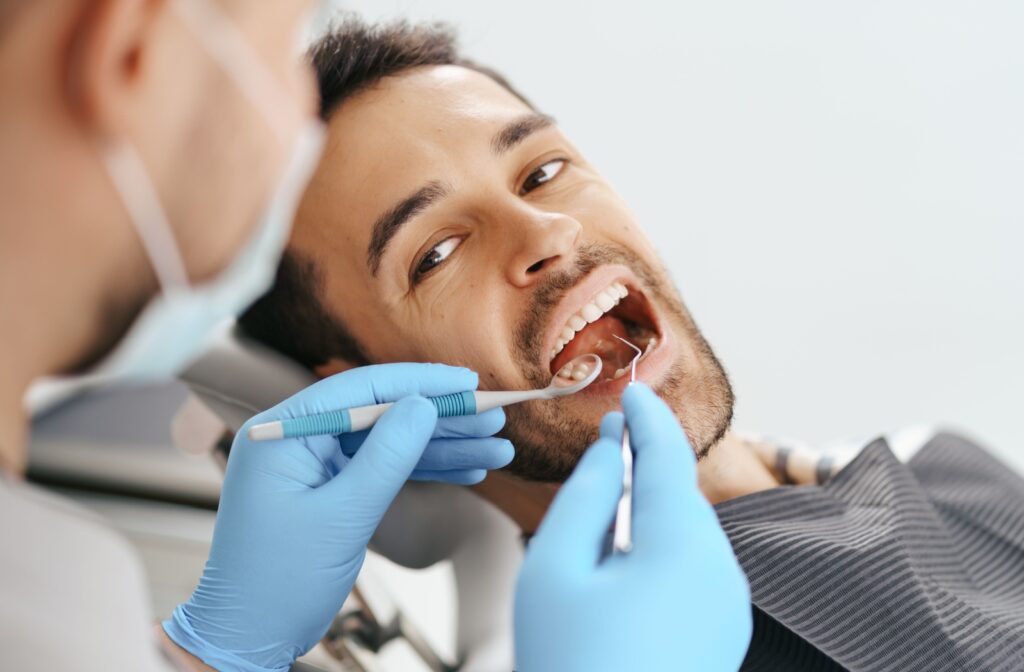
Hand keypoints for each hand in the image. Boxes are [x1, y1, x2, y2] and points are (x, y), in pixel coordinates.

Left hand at [163, 363, 512, 671]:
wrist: (248, 635)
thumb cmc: (280, 579)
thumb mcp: (342, 516)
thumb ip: (386, 456)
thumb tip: (424, 404)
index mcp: (283, 431)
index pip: (361, 389)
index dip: (420, 381)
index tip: (469, 382)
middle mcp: (298, 437)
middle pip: (381, 412)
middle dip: (441, 418)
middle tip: (494, 417)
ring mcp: (314, 463)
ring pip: (389, 442)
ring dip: (442, 447)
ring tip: (497, 448)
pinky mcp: (330, 489)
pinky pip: (382, 469)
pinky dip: (423, 471)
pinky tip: (469, 471)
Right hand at [514, 383, 751, 671]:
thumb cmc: (572, 666)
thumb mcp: (555, 573)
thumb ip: (582, 499)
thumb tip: (606, 453)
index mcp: (680, 545)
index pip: (664, 456)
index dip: (645, 418)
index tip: (630, 390)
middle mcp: (720, 569)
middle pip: (678, 495)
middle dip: (644, 466)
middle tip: (606, 445)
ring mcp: (727, 606)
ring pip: (687, 533)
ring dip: (650, 511)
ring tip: (605, 516)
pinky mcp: (723, 635)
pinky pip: (694, 570)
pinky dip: (661, 549)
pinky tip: (625, 569)